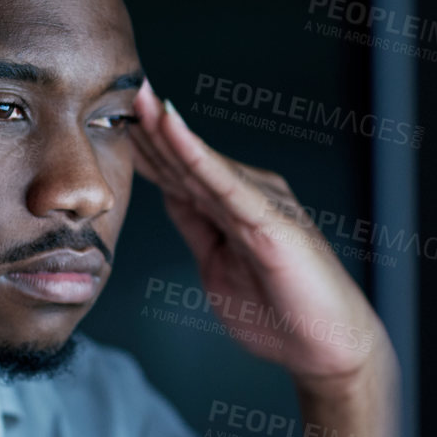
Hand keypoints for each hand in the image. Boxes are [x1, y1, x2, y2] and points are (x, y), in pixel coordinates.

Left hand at [131, 82, 386, 389]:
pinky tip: (175, 131)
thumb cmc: (279, 311)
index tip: (111, 122)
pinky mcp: (272, 219)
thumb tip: (169, 194)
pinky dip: (198, 156)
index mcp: (231, 208)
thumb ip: (196, 226)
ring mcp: (261, 203)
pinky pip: (226, 184)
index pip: (180, 173)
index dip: (146, 149)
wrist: (325, 346)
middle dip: (151, 127)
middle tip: (120, 90)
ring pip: (203, 163)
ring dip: (169, 131)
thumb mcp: (216, 263)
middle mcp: (247, 196)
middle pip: (188, 159)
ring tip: (140, 100)